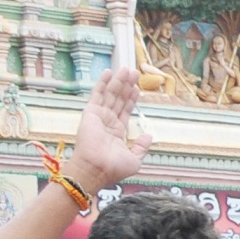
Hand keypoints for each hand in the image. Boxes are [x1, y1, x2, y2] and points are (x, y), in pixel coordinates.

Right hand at [62, 67, 150, 190]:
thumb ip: (141, 146)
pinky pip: (97, 95)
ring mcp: (99, 116)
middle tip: (134, 72)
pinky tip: (108, 72)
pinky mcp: (90, 113)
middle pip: (119, 99)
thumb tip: (148, 135)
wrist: (97, 169)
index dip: (131, 99)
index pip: (125, 111)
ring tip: (126, 69)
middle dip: (126, 86)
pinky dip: (103, 83)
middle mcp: (108, 122)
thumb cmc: (114, 168)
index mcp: (117, 132)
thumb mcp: (134, 159)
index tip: (137, 88)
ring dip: (118, 81)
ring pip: (111, 94)